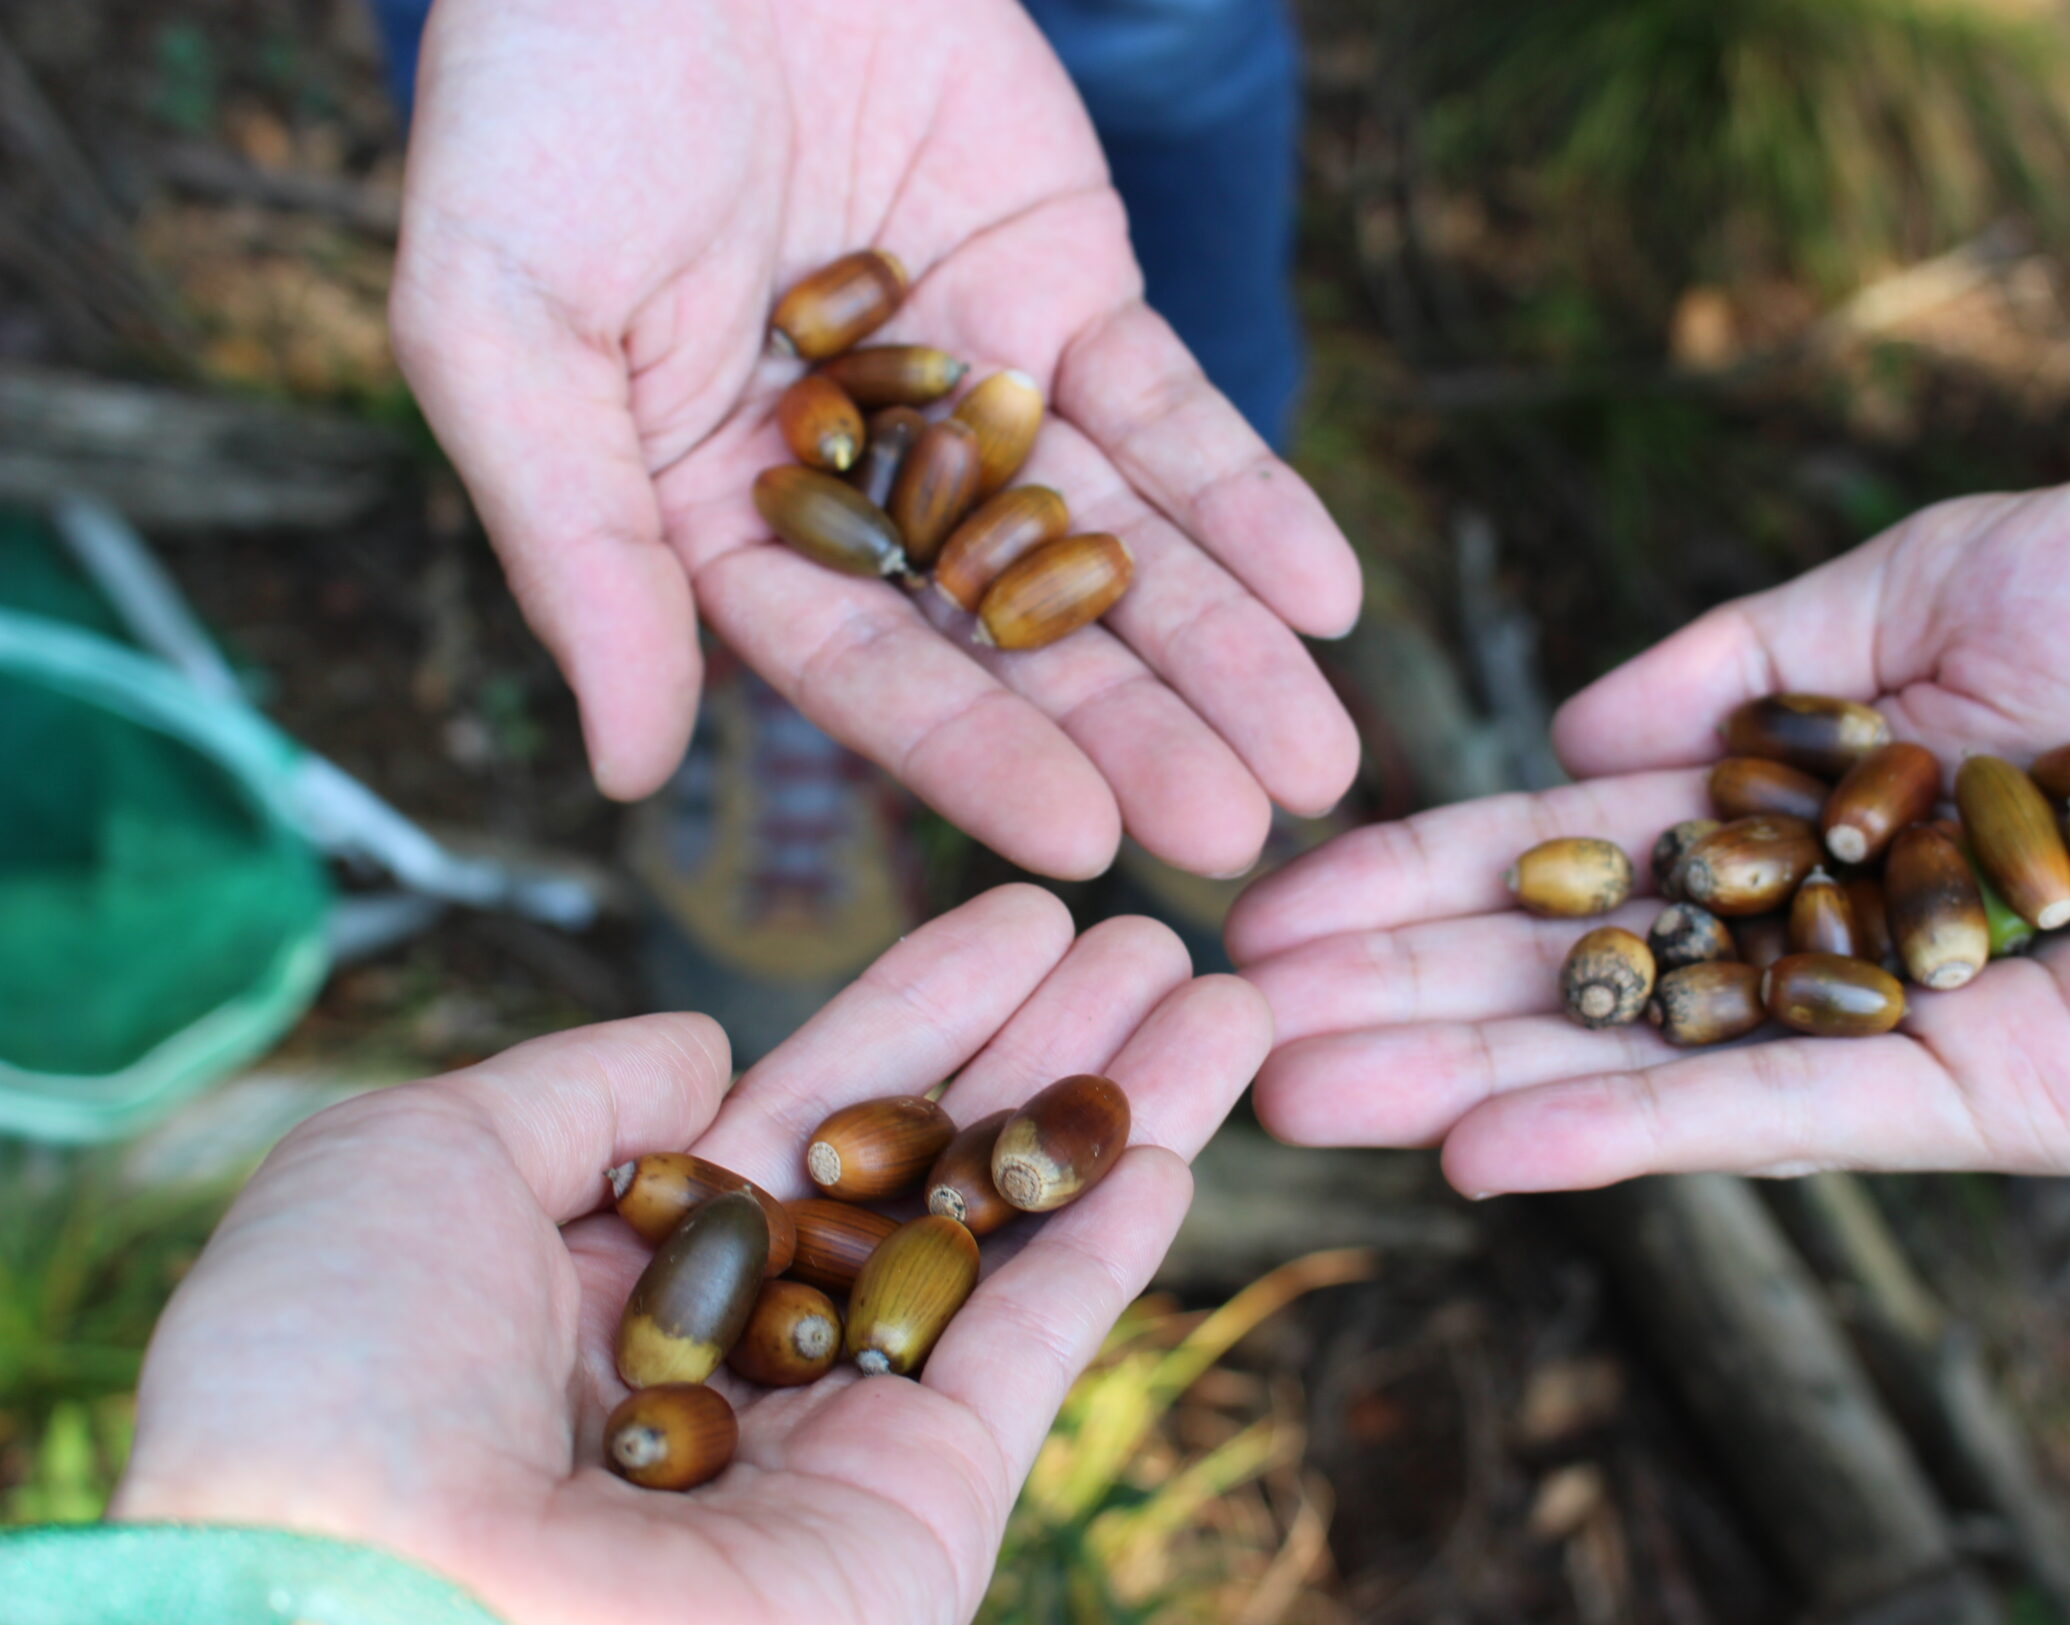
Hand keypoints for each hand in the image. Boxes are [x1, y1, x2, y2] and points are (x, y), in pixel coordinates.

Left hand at [113, 886, 1270, 1624]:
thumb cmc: (344, 1387)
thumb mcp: (410, 1162)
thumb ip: (579, 1090)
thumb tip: (707, 1054)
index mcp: (604, 1274)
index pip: (801, 1105)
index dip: (918, 1007)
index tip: (1020, 918)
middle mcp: (733, 1352)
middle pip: (927, 1163)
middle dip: (1044, 1046)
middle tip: (1158, 937)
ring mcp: (832, 1440)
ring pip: (1001, 1244)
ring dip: (1112, 1119)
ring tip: (1220, 1001)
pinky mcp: (917, 1515)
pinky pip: (1027, 1359)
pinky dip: (1103, 1256)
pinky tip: (1169, 1151)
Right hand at [392, 0, 1360, 878]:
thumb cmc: (541, 98)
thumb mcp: (502, 326)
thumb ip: (580, 553)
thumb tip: (630, 772)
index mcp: (716, 520)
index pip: (862, 671)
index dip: (973, 756)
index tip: (1080, 841)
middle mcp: (861, 484)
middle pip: (1014, 636)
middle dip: (1133, 735)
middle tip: (1240, 838)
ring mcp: (978, 389)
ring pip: (1114, 545)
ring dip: (1219, 652)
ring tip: (1315, 761)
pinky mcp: (1070, 292)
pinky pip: (1174, 414)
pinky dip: (1249, 502)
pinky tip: (1326, 600)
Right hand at [1227, 475, 2069, 1190]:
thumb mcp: (1912, 587)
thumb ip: (1738, 669)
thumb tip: (1571, 740)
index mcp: (1790, 821)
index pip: (1565, 861)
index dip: (1420, 882)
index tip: (1279, 906)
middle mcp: (1819, 942)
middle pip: (1575, 983)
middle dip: (1400, 1003)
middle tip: (1231, 1030)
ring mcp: (1889, 1030)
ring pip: (1645, 1065)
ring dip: (1464, 1085)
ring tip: (1296, 1095)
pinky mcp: (1985, 1099)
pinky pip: (1784, 1120)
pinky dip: (1633, 1130)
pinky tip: (1484, 1144)